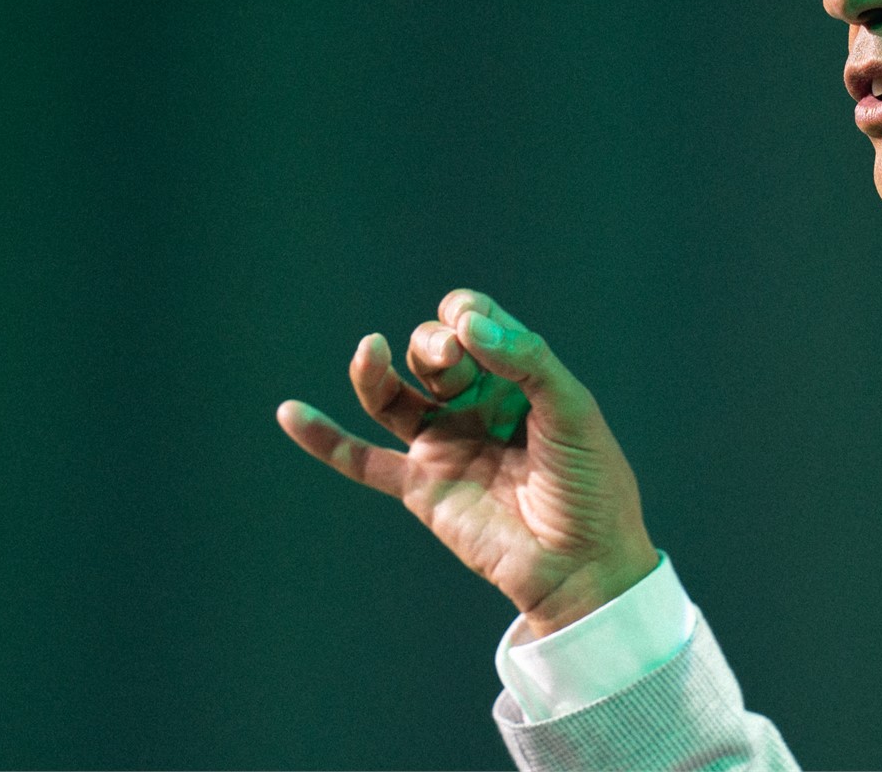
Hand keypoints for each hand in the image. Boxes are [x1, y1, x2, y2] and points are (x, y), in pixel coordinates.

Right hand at [277, 289, 658, 635]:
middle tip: (451, 358)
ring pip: (392, 395)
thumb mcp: (572, 408)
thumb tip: (465, 323)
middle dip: (433, 342)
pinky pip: (363, 461)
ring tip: (368, 350)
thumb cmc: (591, 486)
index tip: (475, 328)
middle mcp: (477, 406)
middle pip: (432, 351)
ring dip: (374, 368)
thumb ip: (525, 358)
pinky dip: (324, 439)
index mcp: (518, 379)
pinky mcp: (423, 487)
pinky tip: (290, 413)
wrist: (583, 567)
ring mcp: (446, 445)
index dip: (467, 313)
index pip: (475, 323)